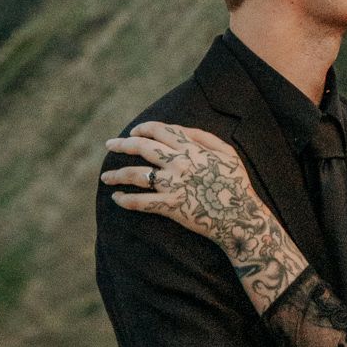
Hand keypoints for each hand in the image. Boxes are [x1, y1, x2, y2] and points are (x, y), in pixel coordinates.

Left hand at [101, 121, 255, 247]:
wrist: (240, 217)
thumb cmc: (236, 184)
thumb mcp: (227, 153)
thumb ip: (203, 137)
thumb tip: (179, 129)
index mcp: (191, 148)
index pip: (159, 130)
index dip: (143, 128)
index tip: (133, 131)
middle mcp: (179, 163)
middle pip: (141, 148)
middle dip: (121, 144)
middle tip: (108, 145)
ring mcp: (173, 185)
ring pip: (136, 175)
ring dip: (117, 174)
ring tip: (105, 177)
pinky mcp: (170, 206)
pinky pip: (140, 202)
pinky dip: (125, 200)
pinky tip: (116, 198)